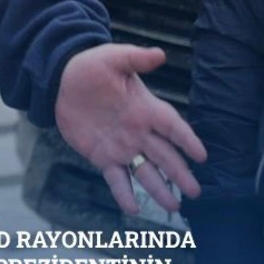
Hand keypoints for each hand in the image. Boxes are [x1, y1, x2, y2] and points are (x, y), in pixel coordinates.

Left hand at [54, 44, 206, 214]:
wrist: (62, 81)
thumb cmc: (91, 67)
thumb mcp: (113, 58)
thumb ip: (136, 58)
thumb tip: (161, 54)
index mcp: (145, 108)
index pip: (172, 126)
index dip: (186, 140)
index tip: (201, 156)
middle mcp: (138, 131)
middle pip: (164, 155)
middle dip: (180, 173)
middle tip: (195, 192)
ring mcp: (122, 146)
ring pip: (145, 172)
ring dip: (159, 189)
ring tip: (173, 207)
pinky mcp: (103, 157)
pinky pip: (117, 179)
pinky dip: (125, 194)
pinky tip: (134, 209)